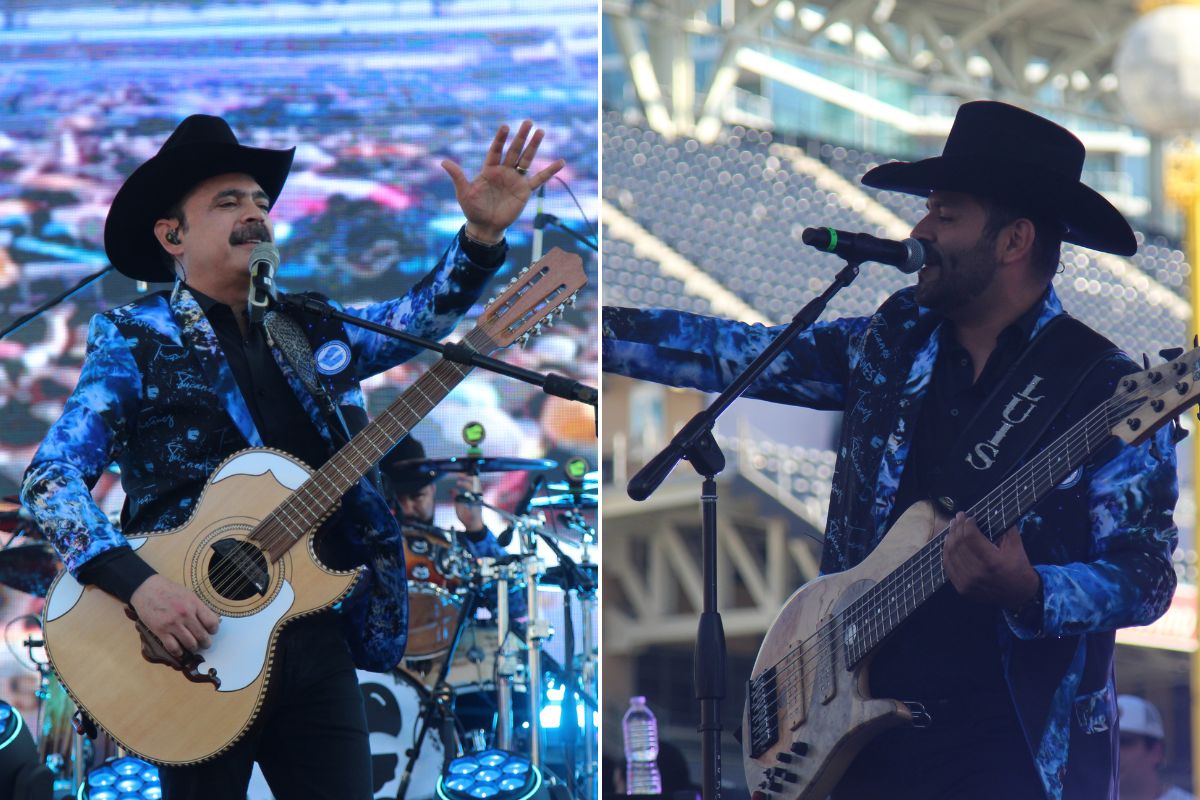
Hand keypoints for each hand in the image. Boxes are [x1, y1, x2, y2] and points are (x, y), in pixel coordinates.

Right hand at [129, 574, 220, 657]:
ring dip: (193, 648)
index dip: (213, 630)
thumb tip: (208, 621)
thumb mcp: (188, 594)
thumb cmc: (168, 590)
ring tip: (193, 647)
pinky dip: (178, 652)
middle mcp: (185, 614)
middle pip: (202, 636)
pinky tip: (180, 651)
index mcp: (194, 604)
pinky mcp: (160, 631)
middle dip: (205, 643)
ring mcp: (173, 623)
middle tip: (204, 644)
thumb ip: (198, 607)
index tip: (211, 632)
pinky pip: (173, 647)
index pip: (211, 622)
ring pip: (190, 644)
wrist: (146, 588)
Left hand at [441, 120, 565, 243]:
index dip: (500, 139)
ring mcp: (515, 180)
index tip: (505, 126)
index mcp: (489, 169)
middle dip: (521, 137)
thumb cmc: (473, 209)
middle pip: (514, 150)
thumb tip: (443, 162)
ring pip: (526, 159)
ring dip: (534, 146)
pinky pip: (539, 179)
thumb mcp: (464, 192)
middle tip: (528, 121)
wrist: (485, 226)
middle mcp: (504, 171)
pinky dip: (550, 171)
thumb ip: (457, 176)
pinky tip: (560, 162)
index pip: (496, 150)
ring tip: (541, 131)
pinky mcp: (525, 191)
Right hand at [454, 473, 484, 534]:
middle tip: (459, 477)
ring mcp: (480, 496)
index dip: (464, 483)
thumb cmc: (467, 519)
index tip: (457, 483)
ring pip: (477, 482)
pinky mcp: (479, 497)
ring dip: (469, 479)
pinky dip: (470, 483)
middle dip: (467, 477)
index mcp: (475, 499)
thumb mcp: (459, 510)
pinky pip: (476, 486)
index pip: (471, 486)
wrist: (475, 525)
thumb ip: (456, 498)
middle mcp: (479, 496)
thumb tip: (451, 490)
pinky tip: (464, 484)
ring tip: (461, 479)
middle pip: (476, 481)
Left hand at [943, 512, 1039, 608]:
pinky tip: (949, 543)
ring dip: (949, 538)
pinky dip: (947, 553)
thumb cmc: (1018, 567)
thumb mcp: (1017, 546)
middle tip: (958, 517)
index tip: (969, 517)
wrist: (1019, 595)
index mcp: (992, 562)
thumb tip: (992, 510)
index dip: (967, 524)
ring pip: (951, 554)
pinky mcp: (962, 589)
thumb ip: (1005, 528)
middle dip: (957, 527)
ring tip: (952, 527)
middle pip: (959, 544)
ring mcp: (968, 582)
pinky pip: (948, 567)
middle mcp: (978, 573)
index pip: (971, 537)